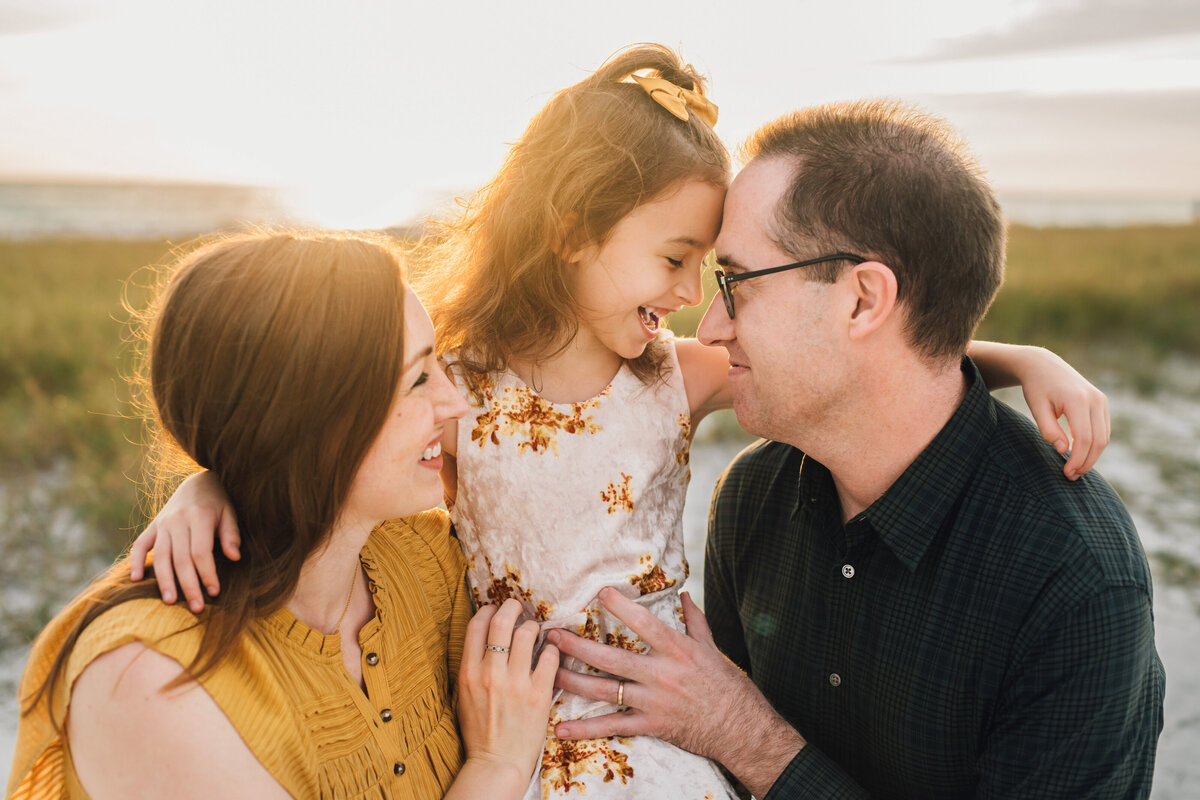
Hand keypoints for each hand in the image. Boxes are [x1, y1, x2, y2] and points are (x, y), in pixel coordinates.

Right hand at [128, 471, 239, 610]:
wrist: (197, 482)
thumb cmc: (218, 502)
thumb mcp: (230, 513)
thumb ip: (231, 534)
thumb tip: (234, 557)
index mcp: (199, 516)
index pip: (201, 552)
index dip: (207, 574)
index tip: (215, 592)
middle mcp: (177, 520)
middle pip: (180, 559)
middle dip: (188, 585)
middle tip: (196, 607)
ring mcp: (162, 524)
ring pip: (160, 556)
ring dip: (164, 581)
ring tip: (170, 602)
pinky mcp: (152, 526)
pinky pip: (139, 545)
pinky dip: (135, 562)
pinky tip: (136, 580)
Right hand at [454, 598, 558, 792]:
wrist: (497, 763)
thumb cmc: (480, 730)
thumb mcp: (464, 694)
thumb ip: (473, 665)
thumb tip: (486, 636)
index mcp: (468, 673)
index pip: (476, 625)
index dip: (487, 610)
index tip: (495, 609)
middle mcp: (491, 674)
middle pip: (501, 621)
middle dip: (512, 606)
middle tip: (518, 606)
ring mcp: (516, 683)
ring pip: (527, 633)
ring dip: (532, 627)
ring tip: (534, 631)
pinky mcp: (538, 694)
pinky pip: (549, 657)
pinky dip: (551, 649)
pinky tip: (549, 653)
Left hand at [545, 589, 802, 797]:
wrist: (741, 729)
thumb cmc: (728, 685)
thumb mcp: (712, 647)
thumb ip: (694, 620)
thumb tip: (684, 594)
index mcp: (676, 648)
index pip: (643, 622)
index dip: (620, 606)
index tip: (599, 592)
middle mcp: (661, 673)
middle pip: (611, 657)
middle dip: (578, 646)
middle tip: (553, 636)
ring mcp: (653, 701)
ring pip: (604, 690)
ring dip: (572, 682)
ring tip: (547, 672)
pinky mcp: (650, 725)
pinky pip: (612, 727)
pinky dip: (585, 730)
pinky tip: (561, 729)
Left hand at [1017, 347, 1109, 479]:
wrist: (1044, 365)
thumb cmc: (1036, 388)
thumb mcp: (1037, 408)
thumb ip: (1049, 430)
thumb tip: (1063, 450)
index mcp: (1077, 400)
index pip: (1084, 438)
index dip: (1078, 459)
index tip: (1067, 473)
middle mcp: (1095, 400)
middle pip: (1098, 440)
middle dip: (1086, 462)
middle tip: (1071, 476)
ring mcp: (1101, 401)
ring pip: (1104, 437)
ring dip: (1092, 456)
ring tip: (1075, 469)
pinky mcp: (1102, 403)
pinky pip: (1103, 430)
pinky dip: (1094, 445)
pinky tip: (1080, 454)